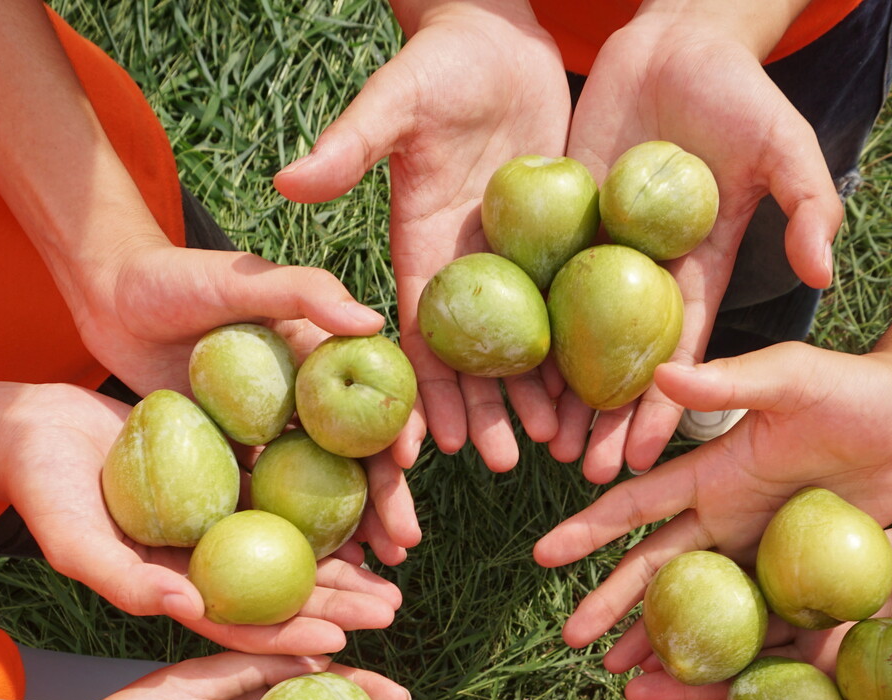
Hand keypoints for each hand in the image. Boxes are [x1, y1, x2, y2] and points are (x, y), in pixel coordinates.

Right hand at [0, 381, 404, 651]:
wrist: (35, 429)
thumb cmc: (44, 492)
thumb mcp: (76, 543)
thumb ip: (126, 580)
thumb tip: (186, 606)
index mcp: (176, 590)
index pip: (242, 625)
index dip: (289, 637)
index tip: (338, 644)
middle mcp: (207, 563)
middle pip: (282, 592)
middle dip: (338, 607)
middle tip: (392, 611)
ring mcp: (221, 522)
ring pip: (293, 547)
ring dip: (343, 561)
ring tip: (394, 568)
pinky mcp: (228, 477)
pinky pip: (285, 491)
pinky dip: (323, 500)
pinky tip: (368, 500)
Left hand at [83, 239, 425, 565]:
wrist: (109, 300)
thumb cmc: (173, 277)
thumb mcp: (238, 280)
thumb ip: (303, 293)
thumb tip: (373, 322)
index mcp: (321, 354)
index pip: (374, 397)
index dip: (398, 428)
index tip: (406, 462)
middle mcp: (307, 398)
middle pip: (360, 455)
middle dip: (389, 500)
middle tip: (405, 543)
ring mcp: (273, 431)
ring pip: (324, 487)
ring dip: (355, 529)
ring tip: (379, 568)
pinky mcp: (237, 455)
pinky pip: (272, 500)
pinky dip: (295, 535)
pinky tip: (315, 571)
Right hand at [274, 2, 569, 471]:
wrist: (497, 31)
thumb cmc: (439, 58)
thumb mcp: (394, 99)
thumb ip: (350, 144)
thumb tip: (288, 183)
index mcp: (418, 247)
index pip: (416, 335)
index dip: (423, 391)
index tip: (432, 444)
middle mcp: (464, 266)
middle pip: (474, 357)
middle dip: (488, 413)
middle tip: (510, 464)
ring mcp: (512, 259)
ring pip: (526, 344)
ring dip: (540, 395)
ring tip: (562, 445)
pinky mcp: (556, 241)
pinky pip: (571, 306)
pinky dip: (584, 349)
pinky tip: (603, 392)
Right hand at [535, 342, 891, 646]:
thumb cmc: (855, 386)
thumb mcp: (794, 376)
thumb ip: (733, 379)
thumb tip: (662, 375)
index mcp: (711, 472)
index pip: (636, 506)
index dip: (589, 529)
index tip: (542, 556)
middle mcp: (725, 517)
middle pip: (654, 569)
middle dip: (609, 603)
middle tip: (571, 641)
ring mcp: (760, 552)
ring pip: (700, 606)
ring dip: (662, 639)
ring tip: (624, 679)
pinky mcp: (802, 578)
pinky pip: (763, 622)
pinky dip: (735, 653)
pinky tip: (709, 685)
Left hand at [553, 15, 845, 482]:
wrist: (677, 38)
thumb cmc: (740, 91)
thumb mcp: (786, 145)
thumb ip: (809, 205)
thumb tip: (824, 272)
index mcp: (696, 268)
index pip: (680, 351)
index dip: (665, 405)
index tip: (646, 455)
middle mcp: (642, 271)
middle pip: (620, 358)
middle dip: (605, 418)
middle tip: (585, 476)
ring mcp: (594, 247)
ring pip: (569, 332)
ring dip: (555, 388)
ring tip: (535, 444)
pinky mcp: (554, 217)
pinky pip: (529, 277)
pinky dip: (514, 323)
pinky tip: (493, 373)